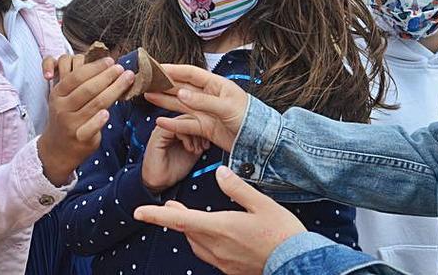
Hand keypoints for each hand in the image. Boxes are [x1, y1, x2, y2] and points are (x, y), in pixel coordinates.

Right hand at [38, 55, 134, 185]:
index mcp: (58, 94)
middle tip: (122, 68)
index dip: (95, 67)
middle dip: (107, 76)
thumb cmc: (67, 116)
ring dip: (114, 90)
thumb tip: (106, 65)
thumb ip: (79, 83)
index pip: (77, 76)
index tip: (111, 61)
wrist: (57, 148)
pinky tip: (109, 113)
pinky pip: (91, 128)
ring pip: (95, 105)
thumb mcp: (65, 98)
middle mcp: (62, 108)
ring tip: (127, 80)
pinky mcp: (79, 139)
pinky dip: (99, 120)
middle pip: (88, 89)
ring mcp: (70, 124)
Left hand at [135, 166, 306, 274]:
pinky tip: (215, 237)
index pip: (181, 220)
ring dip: (191, 231)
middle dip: (175, 218)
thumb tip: (220, 173)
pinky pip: (209, 255)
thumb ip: (238, 188)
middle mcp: (217, 247)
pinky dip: (205, 243)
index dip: (157, 215)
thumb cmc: (283, 234)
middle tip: (170, 207)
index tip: (139, 212)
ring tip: (191, 219)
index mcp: (221, 228)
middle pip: (187, 231)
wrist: (299, 265)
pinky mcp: (231, 270)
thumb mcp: (263, 204)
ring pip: (197, 245)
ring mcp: (223, 261)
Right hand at [142, 115, 208, 193]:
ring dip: (194, 135)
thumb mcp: (193, 150)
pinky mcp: (159, 134)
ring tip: (197, 149)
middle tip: (205, 145)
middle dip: (201, 131)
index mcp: (177, 127)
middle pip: (189, 117)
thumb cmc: (175, 168)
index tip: (209, 143)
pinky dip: (186, 137)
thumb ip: (199, 139)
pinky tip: (190, 148)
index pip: (193, 118)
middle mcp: (170, 125)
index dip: (204, 128)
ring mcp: (164, 128)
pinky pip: (174, 128)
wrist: (160, 181)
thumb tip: (211, 133)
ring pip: (184, 121)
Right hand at [144, 64, 248, 150]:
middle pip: (182, 88)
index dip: (173, 70)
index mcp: (215, 85)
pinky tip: (160, 121)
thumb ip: (202, 101)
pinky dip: (173, 123)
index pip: (190, 74)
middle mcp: (207, 96)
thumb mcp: (226, 107)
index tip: (157, 68)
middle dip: (164, 84)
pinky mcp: (204, 127)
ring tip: (148, 95)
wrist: (259, 141)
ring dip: (164, 100)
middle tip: (147, 81)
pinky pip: (185, 124)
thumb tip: (181, 94)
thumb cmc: (249, 118)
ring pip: (180, 105)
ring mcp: (204, 112)